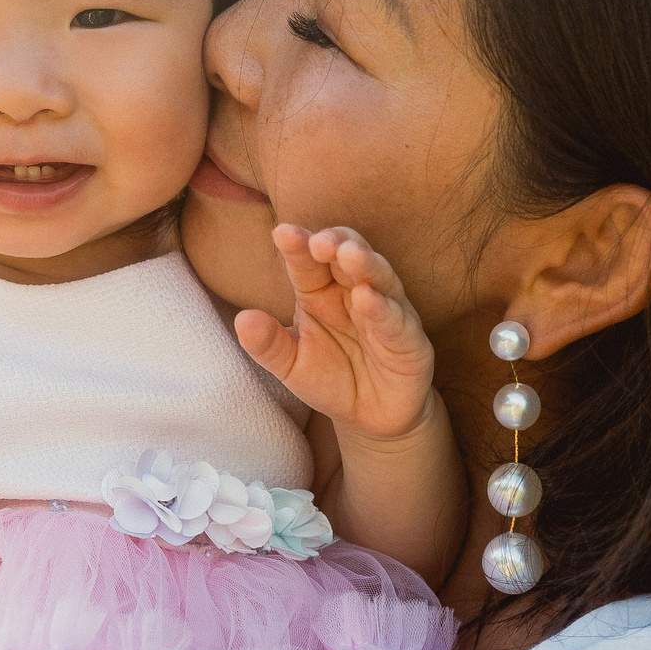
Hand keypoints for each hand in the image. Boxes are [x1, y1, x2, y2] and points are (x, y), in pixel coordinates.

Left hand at [234, 225, 438, 445]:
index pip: (307, 261)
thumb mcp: (292, 365)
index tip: (282, 233)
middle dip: (335, 243)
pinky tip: (369, 297)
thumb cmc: (331, 378)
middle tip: (319, 241)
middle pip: (346, 256)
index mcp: (319, 291)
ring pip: (378, 277)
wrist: (372, 416)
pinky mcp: (409, 338)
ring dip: (364, 263)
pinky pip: (396, 319)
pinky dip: (383, 308)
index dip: (298, 246)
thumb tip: (241, 321)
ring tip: (348, 254)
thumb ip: (268, 344)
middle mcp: (353, 291)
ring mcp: (385, 309)